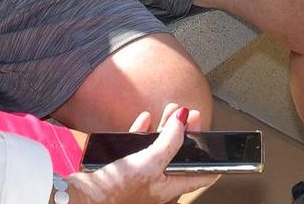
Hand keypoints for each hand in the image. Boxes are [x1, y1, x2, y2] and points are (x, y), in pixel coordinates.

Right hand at [66, 105, 216, 203]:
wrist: (82, 197)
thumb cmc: (116, 189)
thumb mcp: (150, 162)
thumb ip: (169, 141)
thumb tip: (183, 120)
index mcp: (168, 188)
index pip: (199, 176)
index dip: (211, 161)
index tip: (221, 147)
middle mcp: (156, 183)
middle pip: (178, 156)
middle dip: (186, 133)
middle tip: (191, 115)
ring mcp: (139, 175)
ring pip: (158, 147)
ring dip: (165, 127)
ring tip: (171, 109)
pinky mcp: (123, 167)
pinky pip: (137, 147)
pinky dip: (142, 131)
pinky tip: (145, 120)